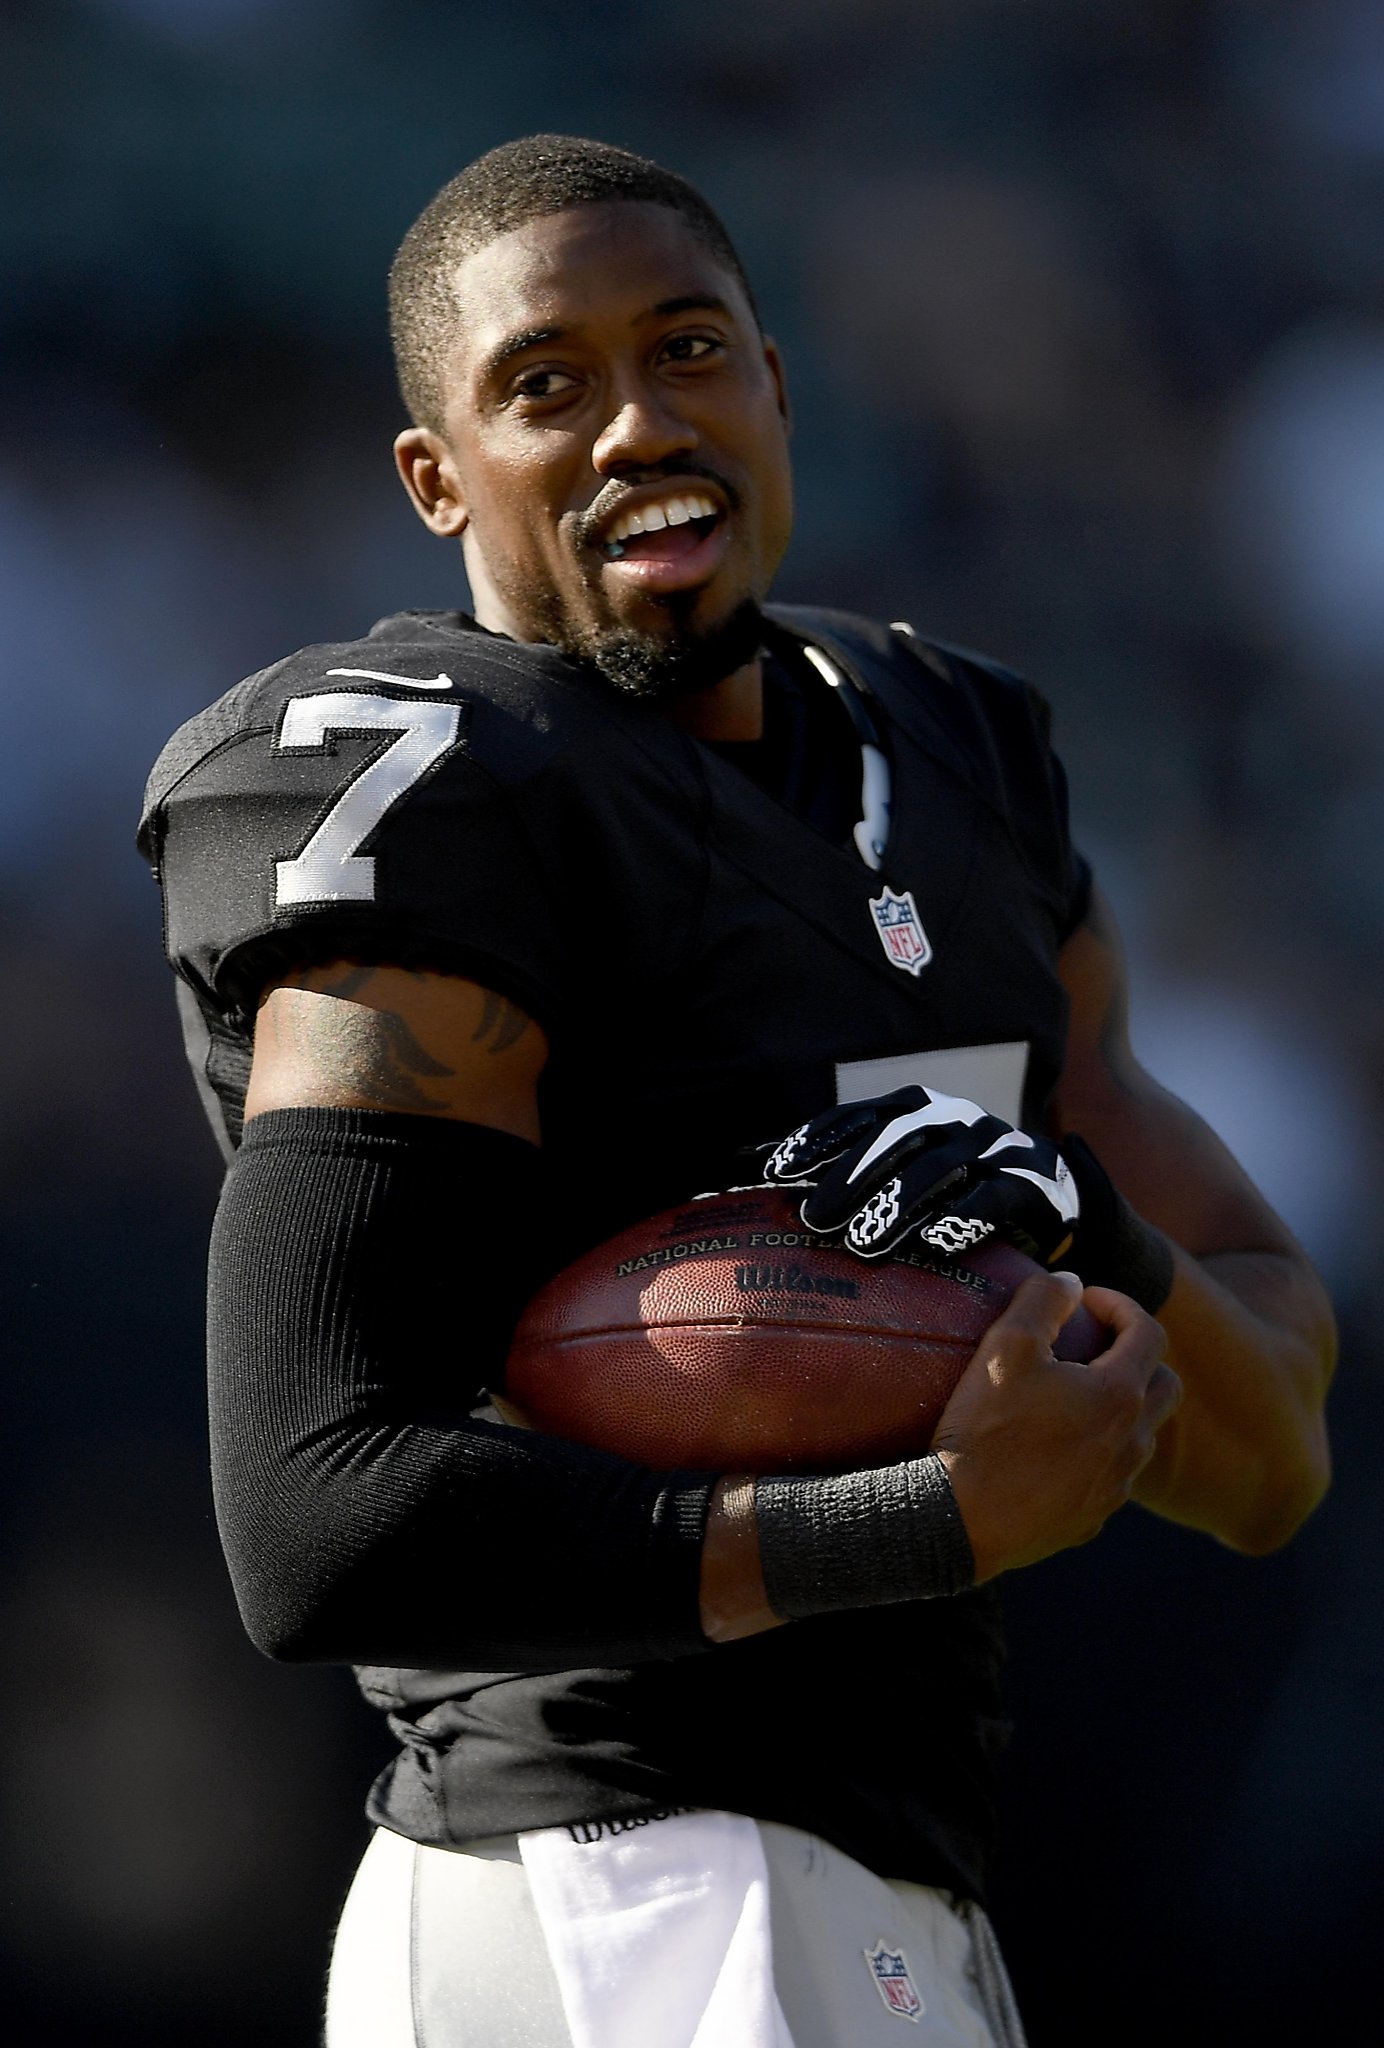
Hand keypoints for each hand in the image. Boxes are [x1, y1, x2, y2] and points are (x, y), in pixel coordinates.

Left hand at [762, 1085, 1078, 1263]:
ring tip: (860, 1245)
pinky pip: (992, 1197)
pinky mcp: (1028, 1181)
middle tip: (814, 1220)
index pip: (859, 1116)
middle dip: (850, 1177)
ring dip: (896, 1205)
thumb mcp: (906, 1162)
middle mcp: (952, 1117)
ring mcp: (991, 1145)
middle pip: (894, 1140)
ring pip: (938, 1168)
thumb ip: (848, 1162)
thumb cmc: (958, 1180)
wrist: (1053, 1186)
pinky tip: (935, 1244)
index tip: (777, 1170)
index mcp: (916, 1107)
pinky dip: (962, 1217)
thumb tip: (755, 1165)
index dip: (818, 1139)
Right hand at [931, 1271, 1181, 1580]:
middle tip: (1094, 1346)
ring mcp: (1115, 1486)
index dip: (1120, 1305)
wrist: (962, 1521)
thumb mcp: (1005, 1347)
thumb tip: (1070, 1281)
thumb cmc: (984, 1429)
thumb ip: (1043, 1300)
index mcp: (1119, 1394)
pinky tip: (1052, 1450)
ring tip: (1070, 1396)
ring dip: (1120, 1407)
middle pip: (1165, 1386)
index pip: (1149, 1332)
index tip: (1085, 1302)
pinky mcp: (1092, 1518)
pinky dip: (1096, 1453)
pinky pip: (1110, 1477)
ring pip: (1140, 1436)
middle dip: (1138, 1356)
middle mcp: (1131, 1442)